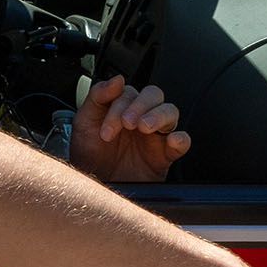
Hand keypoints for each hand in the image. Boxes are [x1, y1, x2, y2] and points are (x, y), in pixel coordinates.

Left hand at [75, 75, 190, 183]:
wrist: (93, 186)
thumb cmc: (89, 155)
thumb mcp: (84, 122)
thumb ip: (98, 97)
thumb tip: (117, 79)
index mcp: (122, 107)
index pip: (129, 93)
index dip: (119, 106)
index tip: (106, 128)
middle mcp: (140, 117)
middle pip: (153, 95)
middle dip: (140, 105)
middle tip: (127, 123)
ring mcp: (154, 135)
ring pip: (170, 112)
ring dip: (159, 115)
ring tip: (144, 128)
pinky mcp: (165, 155)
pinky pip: (182, 141)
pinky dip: (181, 139)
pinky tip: (172, 140)